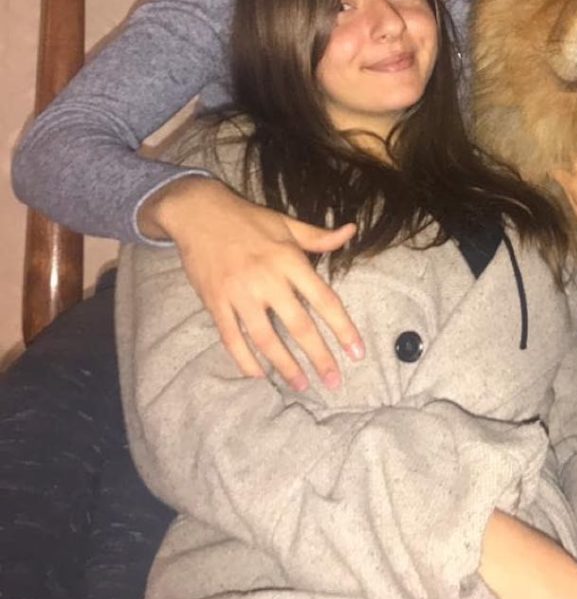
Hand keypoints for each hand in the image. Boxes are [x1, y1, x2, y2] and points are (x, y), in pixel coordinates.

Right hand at [140, 176, 361, 390]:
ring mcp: (240, 294)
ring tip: (301, 385)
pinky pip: (231, 338)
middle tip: (333, 382)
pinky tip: (258, 376)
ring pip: (266, 338)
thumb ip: (319, 236)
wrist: (198, 213)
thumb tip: (351, 230)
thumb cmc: (248, 219)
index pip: (324, 300)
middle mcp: (268, 280)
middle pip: (299, 325)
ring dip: (284, 365)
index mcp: (290, 260)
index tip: (357, 353)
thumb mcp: (287, 223)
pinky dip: (244, 360)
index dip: (343, 328)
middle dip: (319, 356)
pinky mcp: (216, 303)